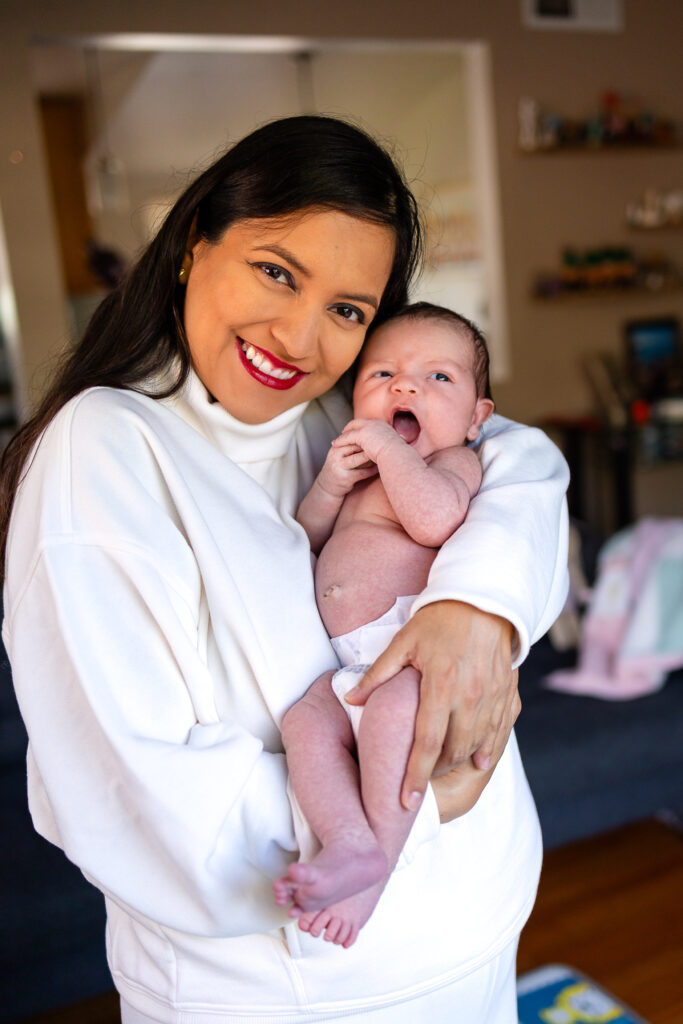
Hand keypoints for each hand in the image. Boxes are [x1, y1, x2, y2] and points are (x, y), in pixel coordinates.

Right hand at [316, 438, 378, 499]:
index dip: (365, 436)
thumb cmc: (339, 469)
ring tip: (381, 454)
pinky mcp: (345, 478)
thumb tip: (371, 437)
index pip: (351, 437)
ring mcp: (339, 467)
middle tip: (382, 443)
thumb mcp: (340, 455)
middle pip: (354, 446)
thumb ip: (351, 447)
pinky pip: (362, 473)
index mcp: (336, 447)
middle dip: (368, 444)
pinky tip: (378, 468)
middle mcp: (336, 455)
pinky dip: (371, 470)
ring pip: (357, 458)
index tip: (378, 435)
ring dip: (370, 456)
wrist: (327, 487)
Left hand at [332, 418, 403, 463]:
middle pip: (358, 422)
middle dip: (349, 427)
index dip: (361, 427)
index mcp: (383, 425)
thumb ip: (388, 445)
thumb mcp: (393, 447)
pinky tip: (335, 444)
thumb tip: (389, 449)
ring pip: (351, 429)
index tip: (356, 432)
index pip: (369, 423)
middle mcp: (375, 423)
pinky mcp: (361, 434)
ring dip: (343, 434)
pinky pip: (347, 436)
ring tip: (337, 440)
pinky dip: (341, 440)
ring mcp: (368, 427)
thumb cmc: (398, 454)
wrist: (397, 454)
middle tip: (343, 432)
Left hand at [345, 601, 519, 809]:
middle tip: (418, 780)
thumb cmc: (438, 620)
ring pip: (477, 745)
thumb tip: (351, 700)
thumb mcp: (404, 642)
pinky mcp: (506, 693)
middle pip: (453, 750)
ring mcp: (491, 696)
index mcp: (441, 683)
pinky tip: (478, 760)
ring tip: (441, 770)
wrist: (484, 600)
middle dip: (435, 772)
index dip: (415, 775)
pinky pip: (499, 732)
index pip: (427, 742)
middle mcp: (470, 695)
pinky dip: (488, 750)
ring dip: (459, 763)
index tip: (406, 801)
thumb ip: (378, 674)